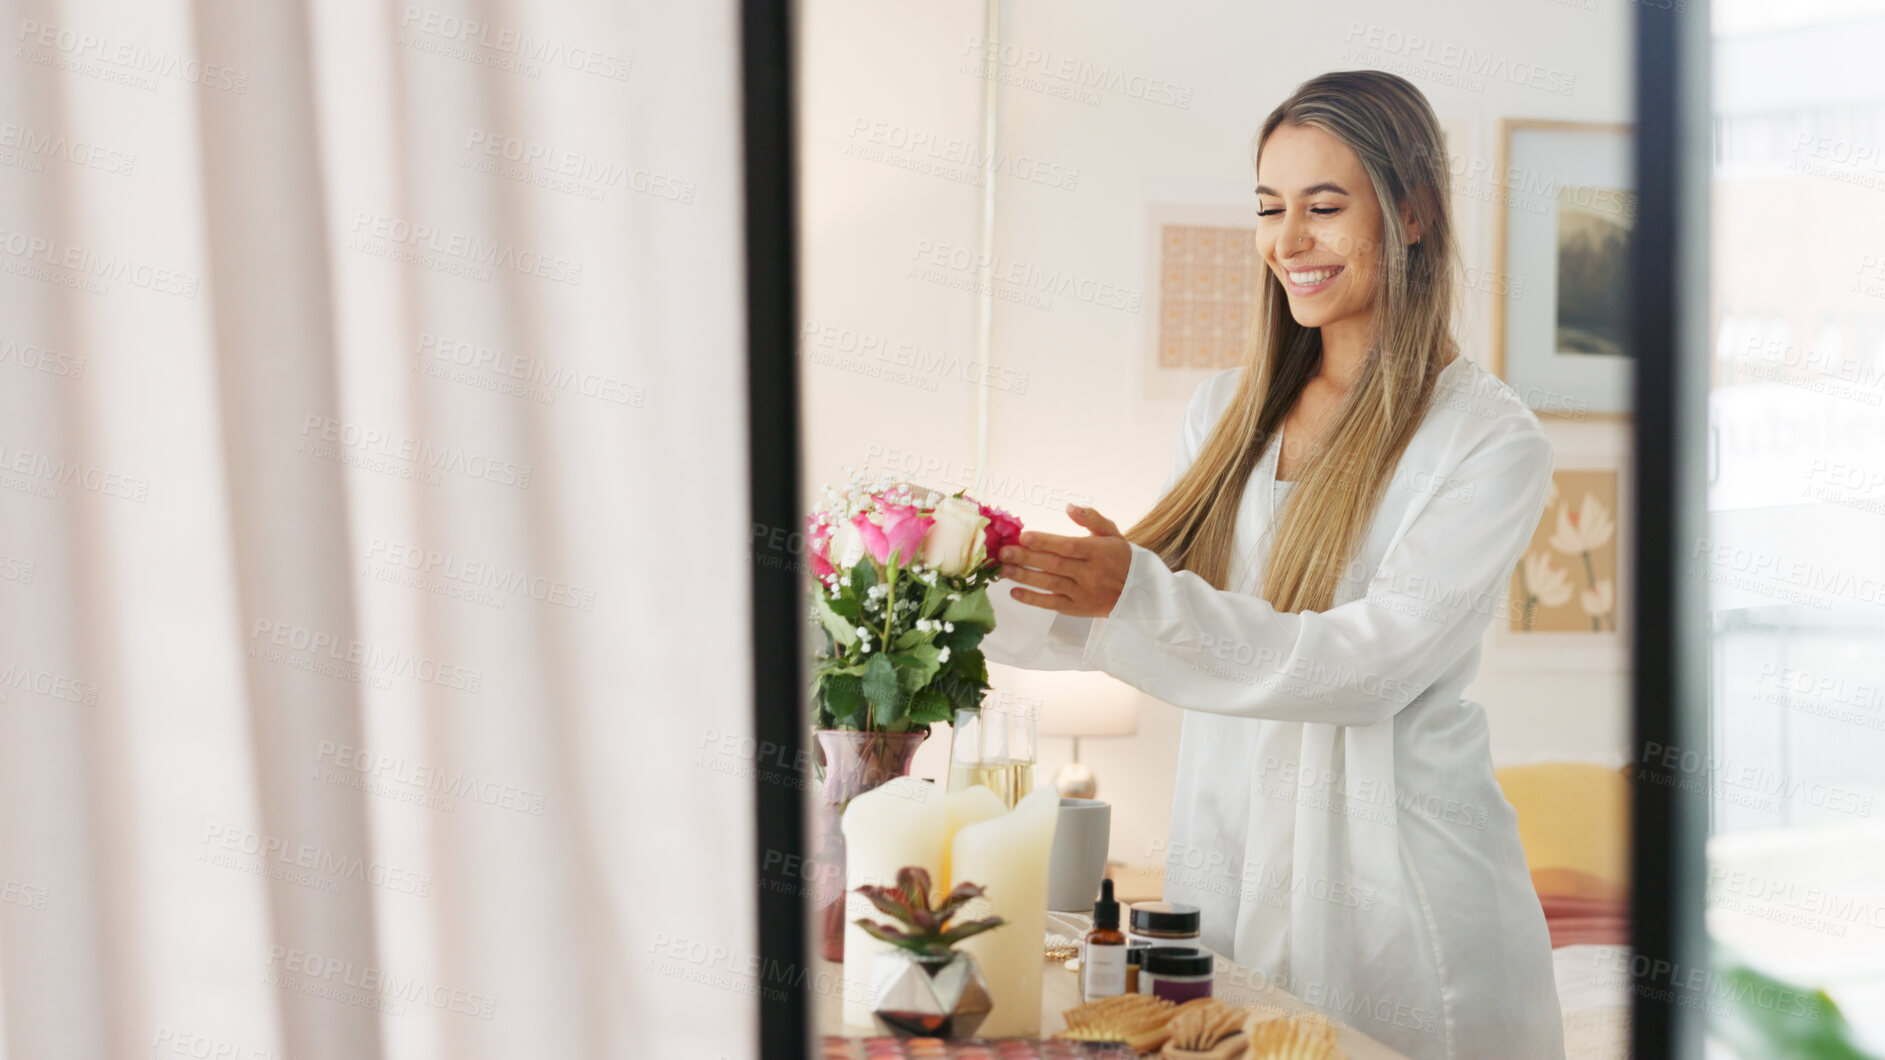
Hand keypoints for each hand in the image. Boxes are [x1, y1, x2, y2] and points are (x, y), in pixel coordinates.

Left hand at [999, 504, 1131, 617]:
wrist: (1137, 592)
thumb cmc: (1120, 557)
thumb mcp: (1112, 533)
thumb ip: (1091, 518)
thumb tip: (1069, 506)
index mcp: (1097, 552)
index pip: (1068, 546)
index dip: (1045, 542)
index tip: (1023, 536)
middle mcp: (1089, 573)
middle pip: (1054, 565)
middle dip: (1026, 558)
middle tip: (1003, 552)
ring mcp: (1082, 592)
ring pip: (1050, 584)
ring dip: (1025, 577)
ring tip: (1003, 570)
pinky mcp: (1076, 608)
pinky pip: (1052, 603)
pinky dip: (1033, 599)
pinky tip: (1015, 592)